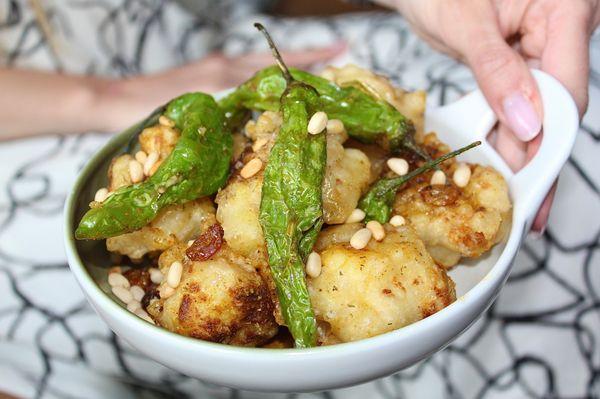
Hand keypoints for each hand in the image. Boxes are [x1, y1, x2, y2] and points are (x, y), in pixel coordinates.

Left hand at [96, 43, 345, 132]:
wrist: (112, 104)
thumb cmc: (147, 112)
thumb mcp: (193, 116)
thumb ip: (226, 114)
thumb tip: (262, 124)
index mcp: (226, 75)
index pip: (279, 67)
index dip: (310, 63)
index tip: (340, 56)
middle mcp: (225, 69)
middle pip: (276, 62)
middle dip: (308, 59)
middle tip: (339, 56)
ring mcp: (215, 71)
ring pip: (262, 68)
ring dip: (288, 68)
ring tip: (316, 70)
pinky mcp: (205, 78)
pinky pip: (244, 76)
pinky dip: (264, 78)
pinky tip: (271, 90)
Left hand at [389, 0, 599, 231]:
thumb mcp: (466, 24)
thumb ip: (495, 70)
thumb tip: (526, 122)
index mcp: (565, 9)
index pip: (566, 85)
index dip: (547, 134)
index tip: (534, 176)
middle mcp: (562, 29)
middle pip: (557, 104)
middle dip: (538, 154)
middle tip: (530, 203)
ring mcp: (544, 46)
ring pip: (539, 109)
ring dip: (522, 149)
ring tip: (514, 193)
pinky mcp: (521, 60)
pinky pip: (519, 101)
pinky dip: (507, 130)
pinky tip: (500, 161)